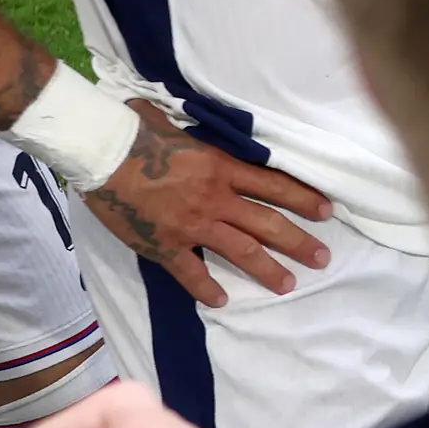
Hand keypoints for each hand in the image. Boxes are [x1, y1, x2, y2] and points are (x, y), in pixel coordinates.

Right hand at [82, 98, 333, 305]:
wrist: (101, 154)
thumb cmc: (136, 132)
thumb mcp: (179, 126)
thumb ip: (196, 136)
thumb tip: (195, 128)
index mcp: (222, 168)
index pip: (275, 186)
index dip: (304, 199)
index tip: (327, 211)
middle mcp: (216, 199)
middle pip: (268, 224)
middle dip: (299, 243)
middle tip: (323, 259)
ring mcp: (192, 225)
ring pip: (241, 251)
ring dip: (268, 270)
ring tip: (289, 284)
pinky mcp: (164, 246)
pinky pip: (191, 273)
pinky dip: (206, 289)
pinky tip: (221, 301)